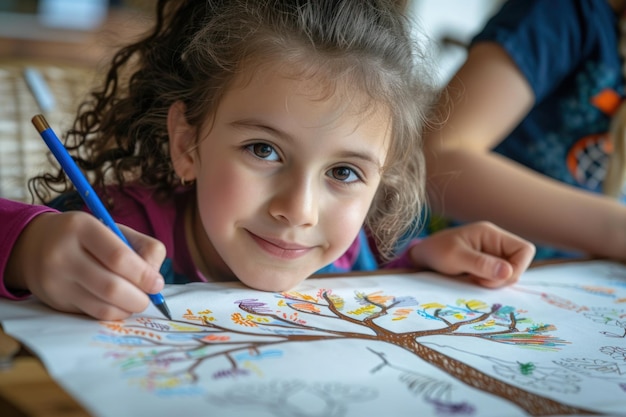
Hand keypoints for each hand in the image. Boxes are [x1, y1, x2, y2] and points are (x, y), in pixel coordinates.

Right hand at [5, 211, 165, 319]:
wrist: (35, 245)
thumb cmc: (87, 237)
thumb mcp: (114, 230)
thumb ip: (143, 248)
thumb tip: (155, 279)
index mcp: (82, 227)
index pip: (118, 257)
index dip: (143, 275)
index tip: (157, 284)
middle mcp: (63, 254)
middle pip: (111, 287)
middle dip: (139, 297)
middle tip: (149, 297)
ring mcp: (56, 280)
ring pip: (103, 306)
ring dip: (128, 308)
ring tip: (135, 300)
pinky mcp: (55, 301)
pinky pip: (93, 314)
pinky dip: (114, 313)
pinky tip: (118, 304)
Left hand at [408, 221, 535, 287]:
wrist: (421, 257)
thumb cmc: (436, 252)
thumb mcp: (455, 257)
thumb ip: (481, 264)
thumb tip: (508, 272)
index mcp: (491, 234)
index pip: (525, 250)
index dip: (517, 267)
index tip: (493, 278)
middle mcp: (495, 243)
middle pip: (519, 264)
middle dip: (504, 278)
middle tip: (480, 281)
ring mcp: (492, 254)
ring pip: (509, 273)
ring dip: (495, 282)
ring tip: (473, 279)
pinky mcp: (486, 265)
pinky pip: (498, 277)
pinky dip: (489, 283)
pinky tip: (473, 281)